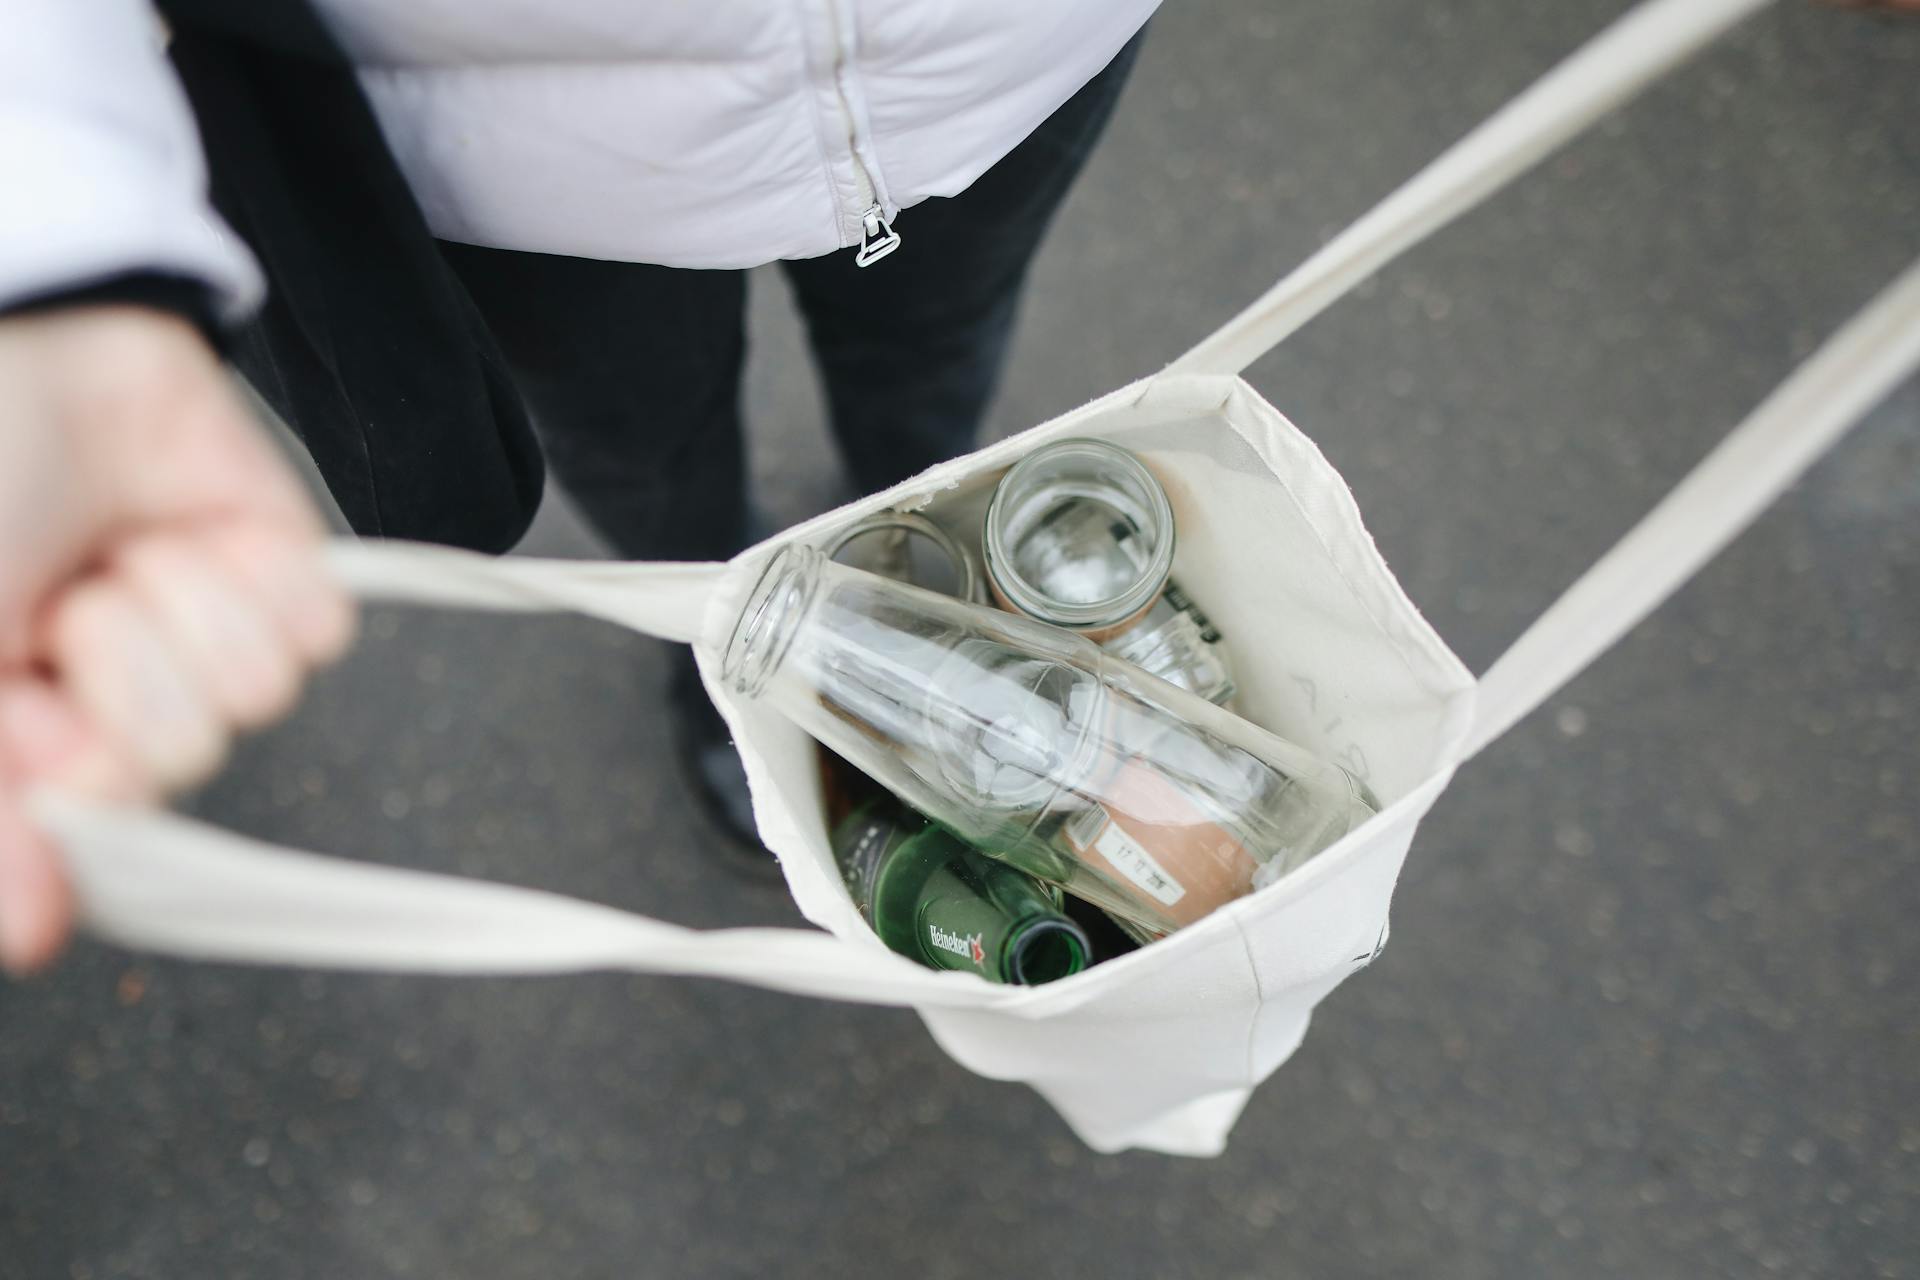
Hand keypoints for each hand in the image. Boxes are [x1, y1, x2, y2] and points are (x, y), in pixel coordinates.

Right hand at [0, 305, 352, 971]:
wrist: (18, 328)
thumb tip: (32, 934)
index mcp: (18, 730)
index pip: (89, 840)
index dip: (67, 794)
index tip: (26, 721)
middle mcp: (108, 693)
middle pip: (171, 771)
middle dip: (109, 682)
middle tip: (53, 610)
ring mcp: (196, 632)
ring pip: (245, 702)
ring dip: (163, 614)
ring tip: (104, 558)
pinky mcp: (278, 571)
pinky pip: (311, 632)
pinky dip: (247, 575)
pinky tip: (178, 531)